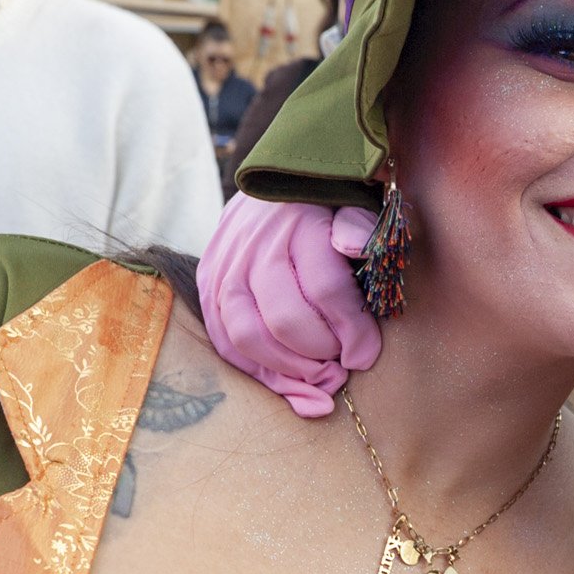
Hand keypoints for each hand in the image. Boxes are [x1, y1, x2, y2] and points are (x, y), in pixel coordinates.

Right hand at [198, 192, 377, 416]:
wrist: (268, 191)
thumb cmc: (323, 209)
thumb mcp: (353, 207)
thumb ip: (361, 228)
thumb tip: (357, 247)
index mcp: (299, 224)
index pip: (326, 289)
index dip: (352, 331)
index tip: (366, 354)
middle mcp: (255, 247)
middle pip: (285, 320)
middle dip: (320, 355)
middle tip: (342, 367)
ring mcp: (225, 268)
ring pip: (248, 337)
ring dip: (288, 370)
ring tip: (320, 379)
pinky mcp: (207, 287)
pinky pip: (225, 342)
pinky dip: (258, 372)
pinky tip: (290, 383)